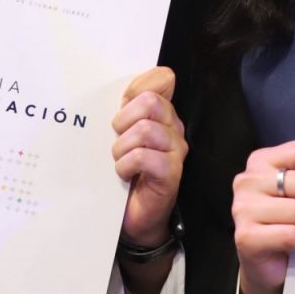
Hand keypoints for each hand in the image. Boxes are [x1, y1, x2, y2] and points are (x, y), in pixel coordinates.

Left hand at [112, 66, 185, 246]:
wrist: (132, 214)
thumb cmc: (125, 171)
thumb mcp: (120, 134)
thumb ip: (124, 108)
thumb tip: (123, 89)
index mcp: (162, 113)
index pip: (161, 79)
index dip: (136, 89)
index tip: (121, 108)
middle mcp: (173, 128)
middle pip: (151, 102)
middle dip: (124, 120)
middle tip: (118, 140)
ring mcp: (175, 150)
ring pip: (146, 130)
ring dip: (122, 148)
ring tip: (120, 161)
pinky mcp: (171, 173)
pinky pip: (144, 157)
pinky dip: (126, 165)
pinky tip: (124, 174)